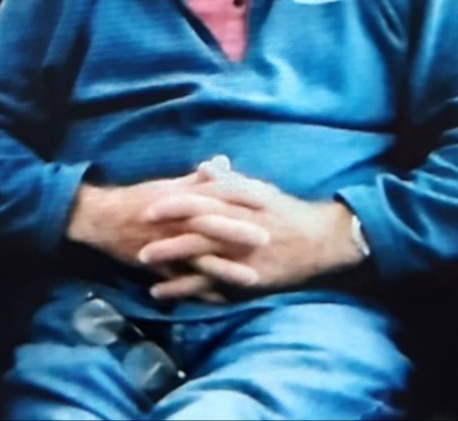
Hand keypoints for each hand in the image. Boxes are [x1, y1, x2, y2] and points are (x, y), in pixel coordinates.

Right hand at [65, 158, 268, 300]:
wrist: (104, 218)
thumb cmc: (142, 198)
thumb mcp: (172, 184)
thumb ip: (200, 177)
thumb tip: (223, 162)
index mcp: (185, 196)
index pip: (219, 194)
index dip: (244, 197)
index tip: (269, 200)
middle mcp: (179, 219)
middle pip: (213, 225)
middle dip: (240, 232)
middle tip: (269, 239)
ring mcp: (169, 244)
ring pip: (201, 257)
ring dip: (227, 268)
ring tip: (252, 278)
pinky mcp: (159, 266)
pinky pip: (182, 282)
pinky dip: (201, 292)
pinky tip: (221, 301)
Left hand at [140, 170, 364, 299]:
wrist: (319, 241)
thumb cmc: (287, 212)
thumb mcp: (260, 190)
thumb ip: (231, 180)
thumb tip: (206, 165)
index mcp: (243, 202)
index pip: (203, 197)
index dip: (176, 200)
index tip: (151, 203)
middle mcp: (241, 225)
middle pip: (197, 223)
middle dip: (167, 226)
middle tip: (138, 228)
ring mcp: (243, 252)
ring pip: (201, 253)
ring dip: (170, 256)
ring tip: (142, 258)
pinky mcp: (247, 276)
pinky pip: (211, 284)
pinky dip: (185, 288)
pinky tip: (162, 292)